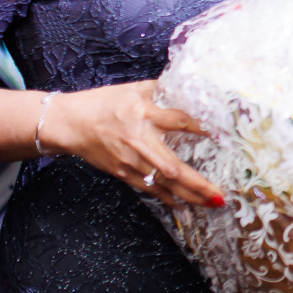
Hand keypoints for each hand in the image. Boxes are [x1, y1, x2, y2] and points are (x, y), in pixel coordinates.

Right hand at [39, 80, 221, 206]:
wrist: (71, 123)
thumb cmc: (103, 103)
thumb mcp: (134, 90)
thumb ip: (162, 90)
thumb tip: (189, 87)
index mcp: (144, 114)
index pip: (179, 121)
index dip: (201, 128)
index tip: (220, 136)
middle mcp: (139, 141)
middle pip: (173, 167)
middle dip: (198, 184)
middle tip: (220, 195)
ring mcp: (130, 161)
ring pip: (163, 183)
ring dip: (188, 196)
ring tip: (210, 204)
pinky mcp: (122, 172)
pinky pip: (148, 188)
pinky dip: (166, 197)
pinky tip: (182, 205)